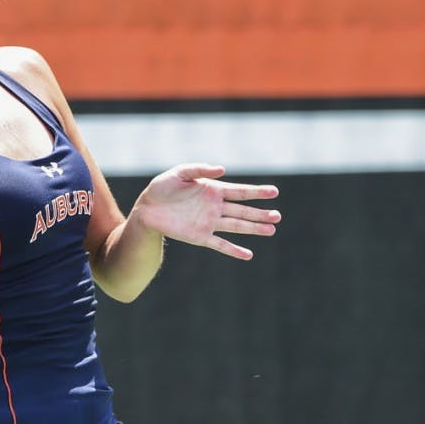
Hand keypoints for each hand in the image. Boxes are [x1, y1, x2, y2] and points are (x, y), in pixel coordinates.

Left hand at [133, 163, 280, 259]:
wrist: (146, 208)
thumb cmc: (162, 187)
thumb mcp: (180, 172)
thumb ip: (200, 169)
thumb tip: (223, 169)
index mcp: (213, 190)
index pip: (240, 191)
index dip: (257, 192)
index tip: (274, 192)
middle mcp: (215, 207)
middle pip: (243, 211)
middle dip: (260, 213)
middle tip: (278, 216)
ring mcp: (209, 223)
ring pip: (236, 226)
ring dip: (254, 229)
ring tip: (271, 230)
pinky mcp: (200, 236)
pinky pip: (220, 244)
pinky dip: (233, 250)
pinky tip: (248, 255)